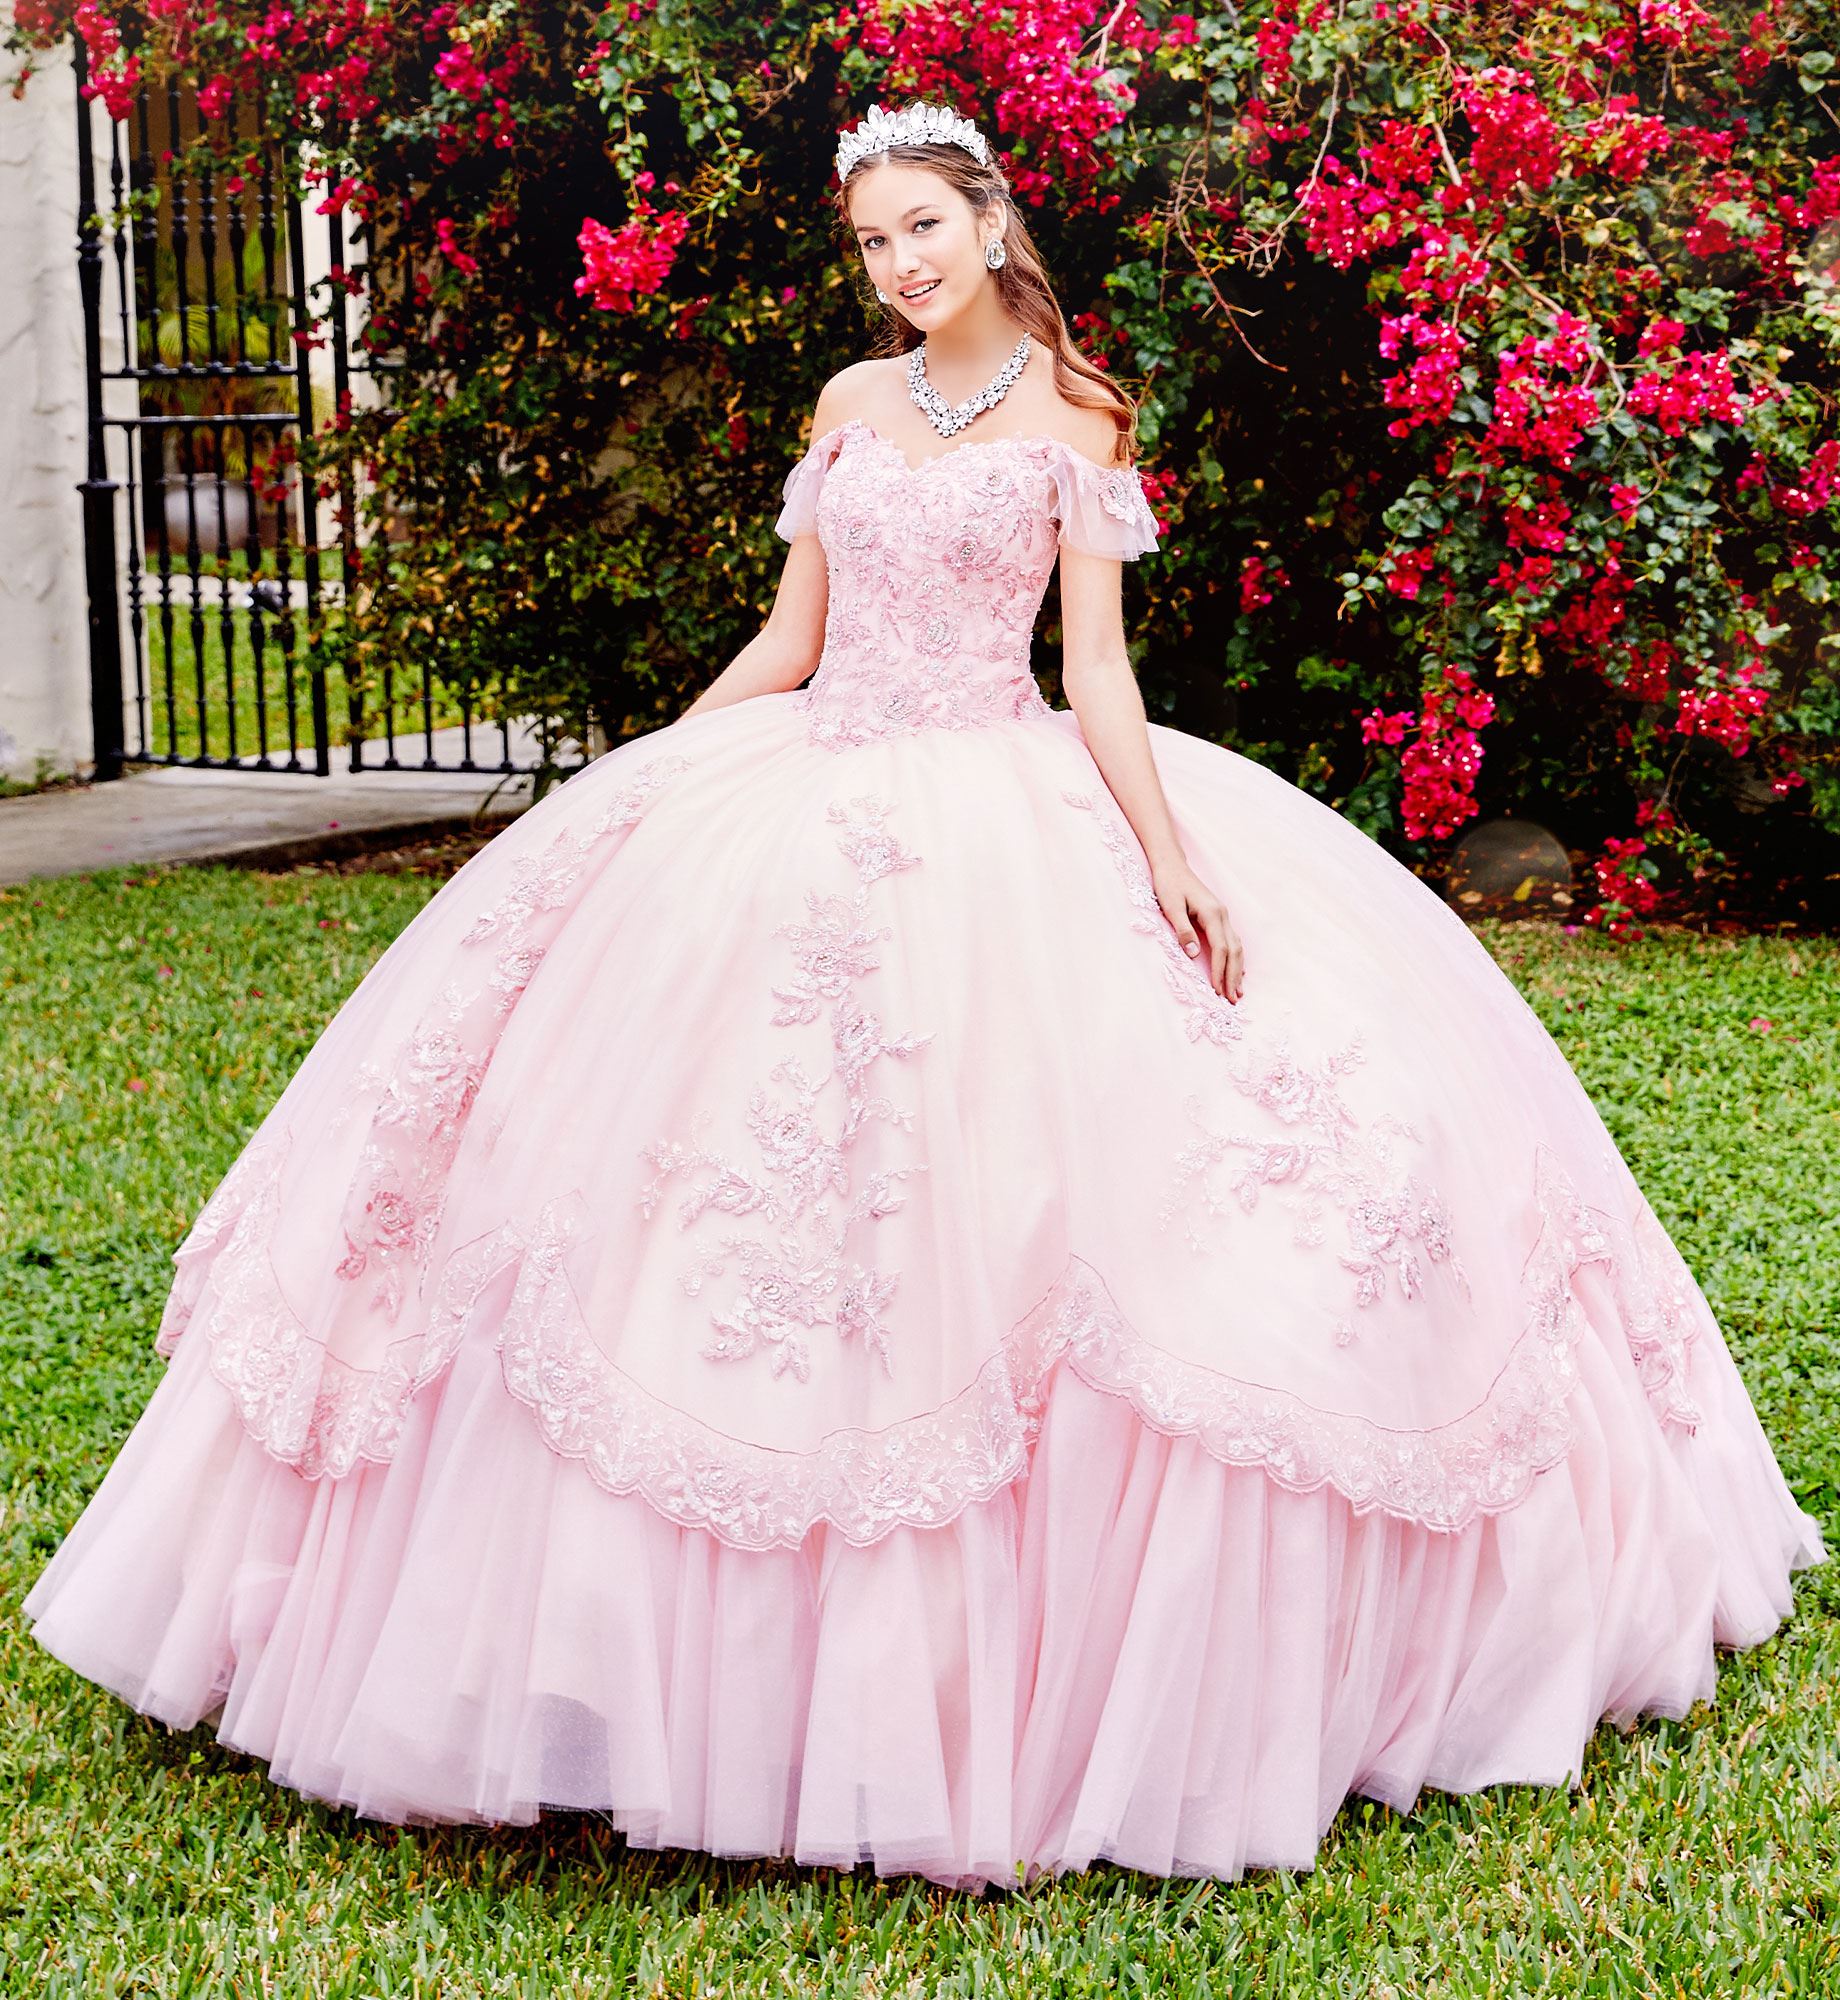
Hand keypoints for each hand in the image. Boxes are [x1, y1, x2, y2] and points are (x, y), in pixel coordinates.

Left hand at [1150, 858, 1244, 1000]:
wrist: (1172, 865)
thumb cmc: (1168, 884)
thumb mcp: (1171, 907)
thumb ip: (1182, 930)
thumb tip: (1193, 954)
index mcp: (1212, 913)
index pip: (1220, 949)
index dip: (1219, 971)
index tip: (1217, 991)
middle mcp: (1222, 915)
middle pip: (1233, 951)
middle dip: (1233, 976)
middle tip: (1233, 1000)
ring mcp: (1222, 915)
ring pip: (1236, 947)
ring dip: (1237, 970)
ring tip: (1237, 992)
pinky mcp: (1218, 916)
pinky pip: (1232, 941)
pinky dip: (1236, 958)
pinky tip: (1238, 971)